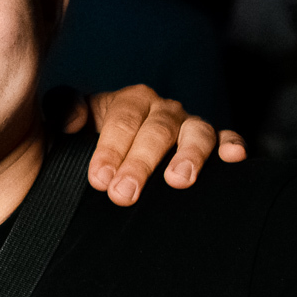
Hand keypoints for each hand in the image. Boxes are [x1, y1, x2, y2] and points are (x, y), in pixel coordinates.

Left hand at [75, 85, 246, 204]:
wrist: (117, 151)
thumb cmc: (89, 137)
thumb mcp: (69, 120)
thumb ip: (63, 108)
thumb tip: (72, 120)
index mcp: (129, 102)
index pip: (121, 121)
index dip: (110, 149)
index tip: (99, 179)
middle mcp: (163, 110)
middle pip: (156, 131)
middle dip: (140, 163)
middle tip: (123, 194)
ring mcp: (189, 126)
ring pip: (196, 133)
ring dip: (189, 155)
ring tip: (178, 180)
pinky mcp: (213, 142)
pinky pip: (227, 138)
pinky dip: (232, 144)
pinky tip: (233, 158)